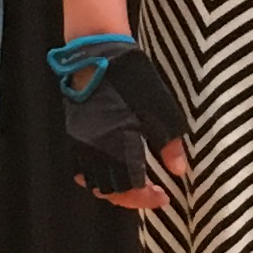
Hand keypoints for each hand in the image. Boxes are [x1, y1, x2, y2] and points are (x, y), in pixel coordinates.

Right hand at [50, 36, 190, 212]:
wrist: (99, 54)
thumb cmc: (134, 80)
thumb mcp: (162, 111)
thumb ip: (170, 145)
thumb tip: (178, 171)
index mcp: (119, 146)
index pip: (130, 187)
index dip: (146, 198)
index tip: (164, 196)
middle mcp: (96, 151)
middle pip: (109, 191)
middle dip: (131, 198)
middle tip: (151, 195)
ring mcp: (81, 144)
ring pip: (92, 182)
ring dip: (112, 190)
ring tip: (132, 187)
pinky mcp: (74, 135)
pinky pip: (80, 168)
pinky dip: (94, 177)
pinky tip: (110, 172)